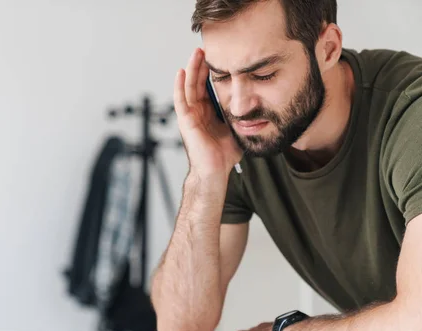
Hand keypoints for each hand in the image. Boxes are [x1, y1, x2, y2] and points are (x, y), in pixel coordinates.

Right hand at [174, 48, 241, 177]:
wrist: (215, 172)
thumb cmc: (224, 156)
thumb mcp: (237, 129)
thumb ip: (243, 117)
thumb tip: (261, 108)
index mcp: (208, 113)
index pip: (208, 87)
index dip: (211, 71)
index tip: (219, 56)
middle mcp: (197, 112)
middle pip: (197, 83)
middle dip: (201, 65)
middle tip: (206, 48)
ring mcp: (190, 116)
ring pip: (188, 87)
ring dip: (191, 69)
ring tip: (196, 53)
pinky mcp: (185, 121)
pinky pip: (180, 100)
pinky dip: (179, 85)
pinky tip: (181, 71)